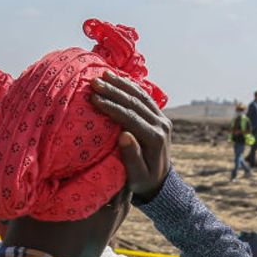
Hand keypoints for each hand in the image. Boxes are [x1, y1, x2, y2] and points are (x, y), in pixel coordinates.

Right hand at [90, 71, 171, 201]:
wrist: (160, 181)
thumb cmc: (143, 181)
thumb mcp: (136, 176)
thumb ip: (132, 157)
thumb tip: (124, 135)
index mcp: (155, 139)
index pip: (131, 118)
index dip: (112, 107)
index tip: (94, 98)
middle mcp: (161, 125)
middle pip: (135, 103)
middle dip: (114, 91)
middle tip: (94, 82)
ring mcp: (162, 119)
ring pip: (141, 96)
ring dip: (121, 84)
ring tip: (103, 75)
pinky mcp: (159, 116)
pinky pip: (145, 97)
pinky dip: (131, 87)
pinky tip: (118, 78)